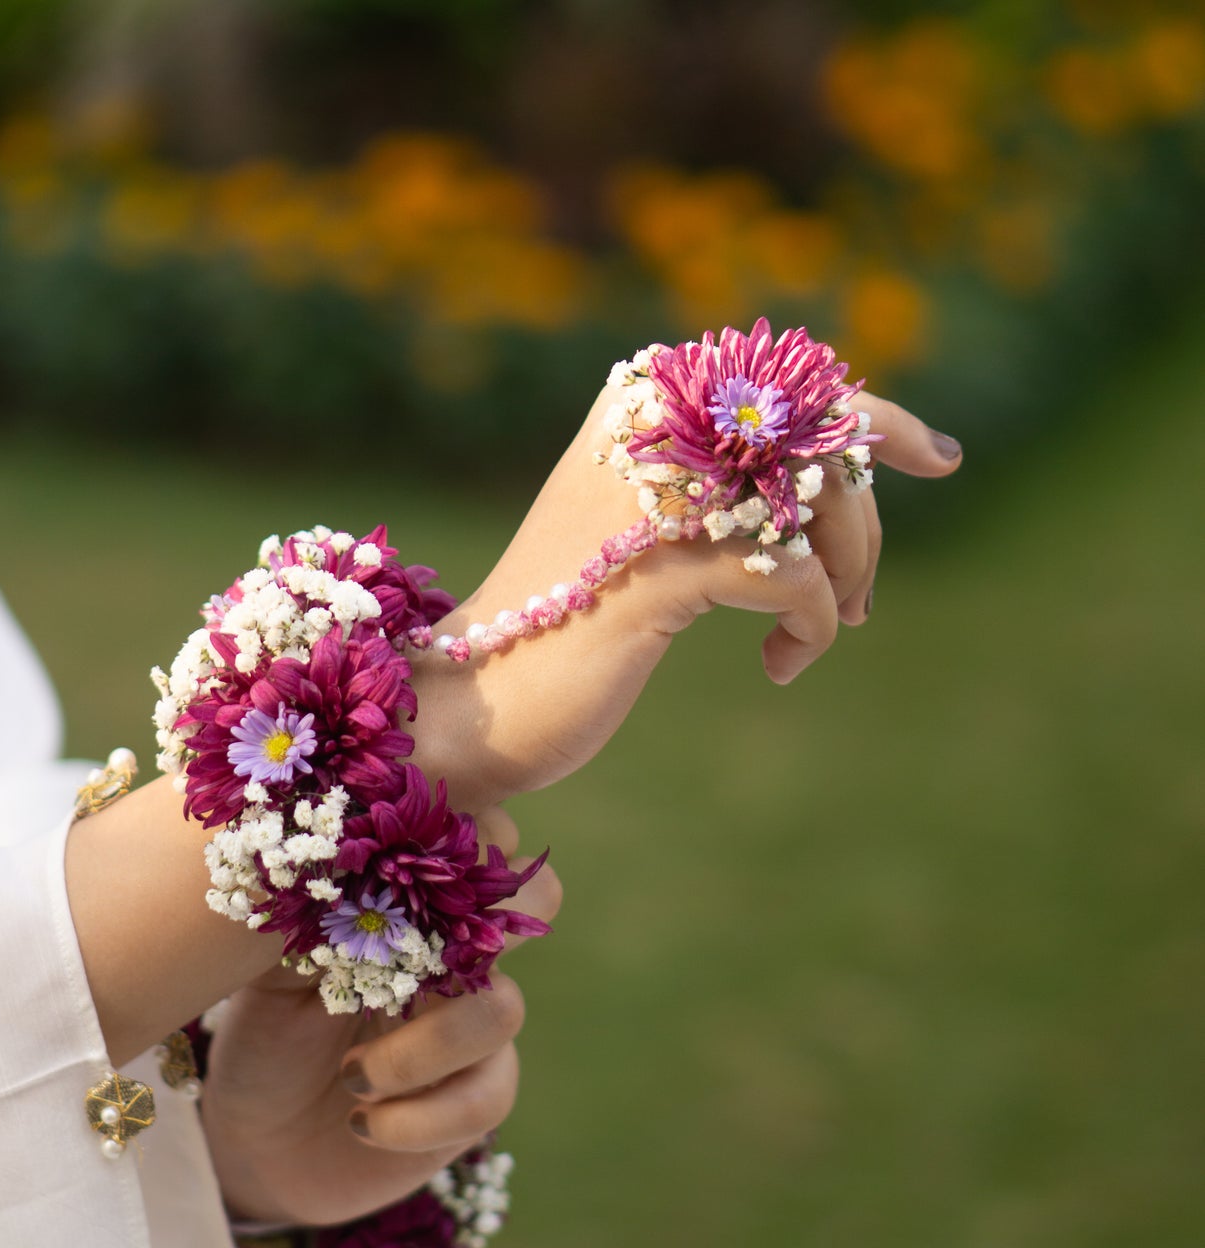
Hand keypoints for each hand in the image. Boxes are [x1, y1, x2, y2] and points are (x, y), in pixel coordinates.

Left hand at [199, 809, 561, 1226]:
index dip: (469, 829)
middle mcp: (462, 947)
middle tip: (402, 959)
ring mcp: (477, 1020)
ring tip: (350, 1077)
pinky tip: (362, 1121)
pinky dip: (418, 1116)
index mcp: (418, 893)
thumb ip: (305, 902)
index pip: (481, 828)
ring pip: (504, 1009)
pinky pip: (490, 1095)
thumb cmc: (263, 1023)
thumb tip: (323, 851)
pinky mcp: (479, 1094)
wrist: (256, 1131)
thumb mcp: (264, 955)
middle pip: (537, 899)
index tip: (404, 853)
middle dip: (479, 924)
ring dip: (420, 1049)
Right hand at [408, 386, 961, 810]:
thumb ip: (715, 482)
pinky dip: (812, 628)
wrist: (473, 700)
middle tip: (862, 600)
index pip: (792, 381)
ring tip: (814, 632)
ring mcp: (652, 491)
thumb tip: (846, 474)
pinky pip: (796, 578)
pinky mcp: (662, 566)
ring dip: (846, 577)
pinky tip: (782, 668)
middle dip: (864, 527)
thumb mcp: (643, 532)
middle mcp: (647, 427)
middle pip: (822, 443)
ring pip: (820, 502)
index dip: (879, 419)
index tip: (938, 459)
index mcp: (638, 404)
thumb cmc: (564, 623)